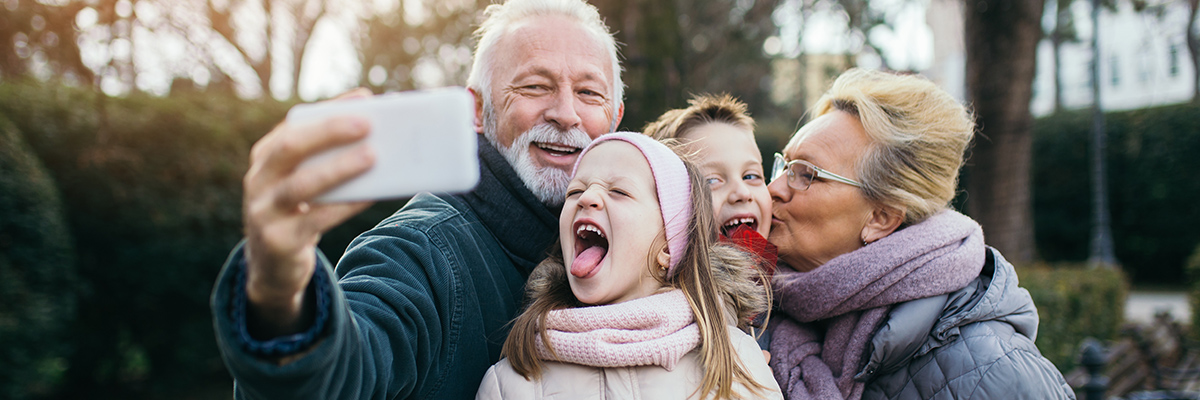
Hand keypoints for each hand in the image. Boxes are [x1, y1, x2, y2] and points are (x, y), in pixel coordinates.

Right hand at [241, 88, 375, 336]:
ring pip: (302, 186)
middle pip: (290, 148)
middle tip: (367, 123)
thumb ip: (327, 159)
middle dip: (328, 132)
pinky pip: (316, 219)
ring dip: (339, 168)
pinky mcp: (279, 241)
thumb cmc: (298, 212)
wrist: (272, 267)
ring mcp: (264, 212)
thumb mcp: (303, 182)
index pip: (294, 124)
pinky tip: (372, 195)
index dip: (330, 110)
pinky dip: (346, 205)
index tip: (365, 98)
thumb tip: (377, 137)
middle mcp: (257, 180)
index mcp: (265, 157)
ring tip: (373, 156)